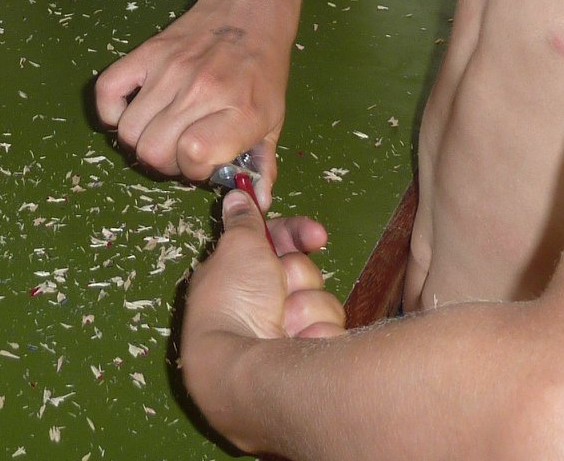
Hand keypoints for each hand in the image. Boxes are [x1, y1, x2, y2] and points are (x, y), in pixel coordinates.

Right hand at [93, 0, 296, 195]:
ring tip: (161, 133)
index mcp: (240, 110)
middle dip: (164, 164)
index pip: (193, 155)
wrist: (249, 9)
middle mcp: (201, 90)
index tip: (204, 160)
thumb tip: (256, 206)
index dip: (193, 170)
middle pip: (154, 151)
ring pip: (129, 130)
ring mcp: (170, 69)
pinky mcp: (146, 52)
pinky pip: (107, 90)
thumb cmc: (264, 69)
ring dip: (141, 143)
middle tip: (180, 151)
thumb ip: (263, 165)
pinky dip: (111, 113)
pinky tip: (132, 114)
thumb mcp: (273, 118)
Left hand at [182, 192, 345, 449]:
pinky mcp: (309, 357)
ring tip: (284, 325)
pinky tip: (298, 347)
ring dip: (305, 308)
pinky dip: (316, 335)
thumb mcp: (237, 246)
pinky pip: (330, 330)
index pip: (277, 242)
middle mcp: (262, 303)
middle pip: (303, 270)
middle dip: (297, 276)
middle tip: (280, 289)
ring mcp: (285, 332)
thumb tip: (236, 196)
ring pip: (321, 300)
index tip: (315, 235)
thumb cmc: (234, 301)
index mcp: (239, 274)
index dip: (296, 235)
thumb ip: (243, 219)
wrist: (244, 368)